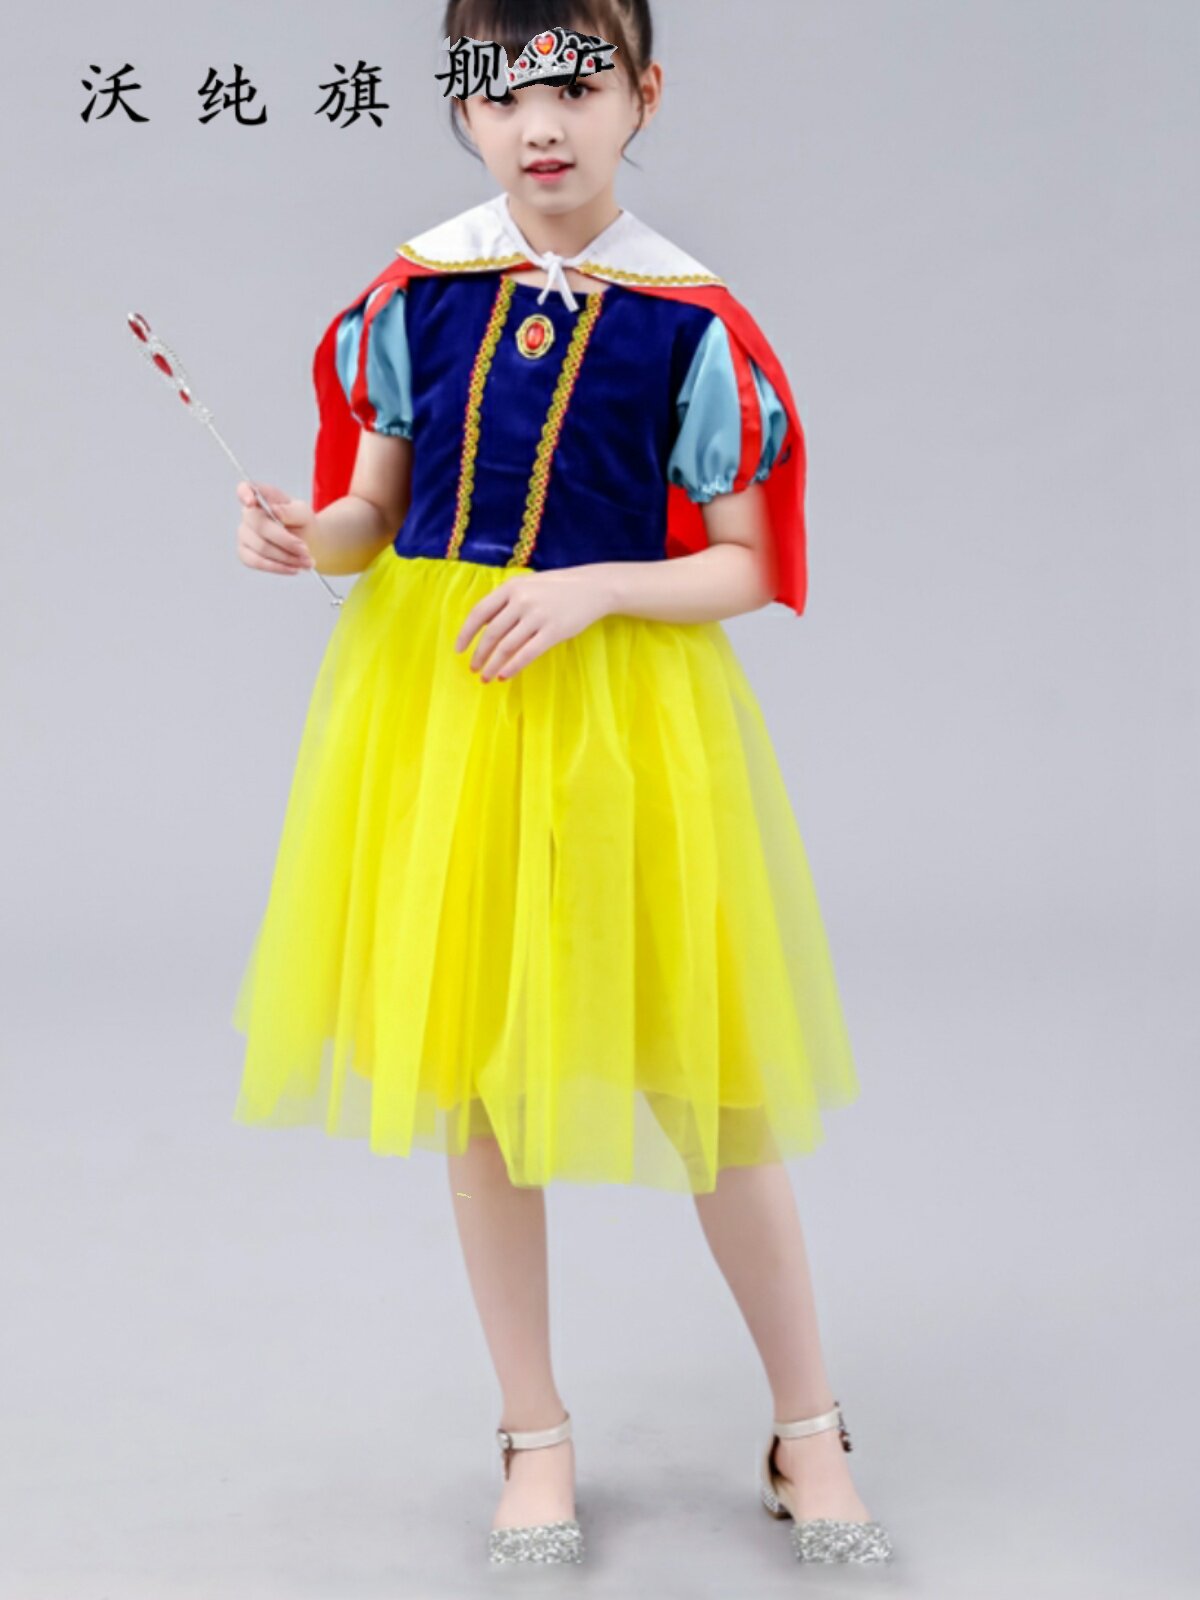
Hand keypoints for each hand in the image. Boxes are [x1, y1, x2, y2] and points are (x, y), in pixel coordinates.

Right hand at [235, 480, 316, 574]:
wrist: (307, 545)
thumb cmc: (303, 524)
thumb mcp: (304, 514)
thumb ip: (291, 511)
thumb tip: (275, 510)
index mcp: (262, 497)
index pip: (245, 489)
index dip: (244, 494)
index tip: (251, 502)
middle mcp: (249, 515)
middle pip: (260, 526)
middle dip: (286, 541)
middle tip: (306, 551)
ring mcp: (244, 535)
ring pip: (261, 548)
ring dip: (287, 558)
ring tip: (307, 562)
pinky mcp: (245, 554)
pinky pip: (256, 562)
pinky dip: (278, 567)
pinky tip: (294, 569)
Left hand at [454, 566, 610, 680]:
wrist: (592, 588)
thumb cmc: (556, 589)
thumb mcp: (527, 586)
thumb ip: (505, 602)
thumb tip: (482, 627)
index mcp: (511, 588)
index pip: (479, 613)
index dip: (466, 633)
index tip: (459, 650)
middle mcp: (521, 601)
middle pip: (491, 633)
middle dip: (479, 654)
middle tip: (473, 669)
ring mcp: (538, 616)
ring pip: (507, 646)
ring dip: (493, 665)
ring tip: (487, 677)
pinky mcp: (553, 632)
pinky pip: (527, 654)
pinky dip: (513, 667)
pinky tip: (504, 676)